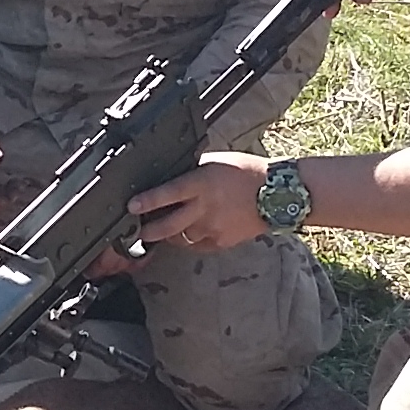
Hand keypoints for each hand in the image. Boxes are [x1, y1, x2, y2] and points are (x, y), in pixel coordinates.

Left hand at [127, 154, 269, 253]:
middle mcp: (204, 208)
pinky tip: (190, 232)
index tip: (132, 207)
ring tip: (164, 229)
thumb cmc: (248, 173)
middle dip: (147, 231)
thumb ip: (193, 172)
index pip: (168, 194)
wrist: (278, 194)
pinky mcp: (221, 242)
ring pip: (180, 238)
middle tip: (137, 231)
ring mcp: (213, 228)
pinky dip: (190, 241)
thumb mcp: (215, 163)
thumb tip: (171, 176)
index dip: (148, 201)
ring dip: (170, 235)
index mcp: (201, 184)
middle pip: (167, 226)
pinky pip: (197, 245)